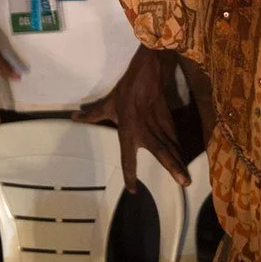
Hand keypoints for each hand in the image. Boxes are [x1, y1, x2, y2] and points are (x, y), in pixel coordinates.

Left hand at [76, 46, 191, 191]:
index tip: (132, 188)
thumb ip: (92, 115)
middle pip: (161, 153)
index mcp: (128, 131)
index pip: (128, 158)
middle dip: (173, 168)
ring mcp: (159, 126)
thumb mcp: (107, 104)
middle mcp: (146, 132)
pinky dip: (180, 149)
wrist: (147, 73)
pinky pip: (175, 138)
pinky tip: (184, 160)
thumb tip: (74, 117)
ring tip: (186, 178)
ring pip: (172, 147)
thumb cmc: (126, 91)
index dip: (129, 174)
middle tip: (183, 182)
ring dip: (180, 162)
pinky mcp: (169, 119)